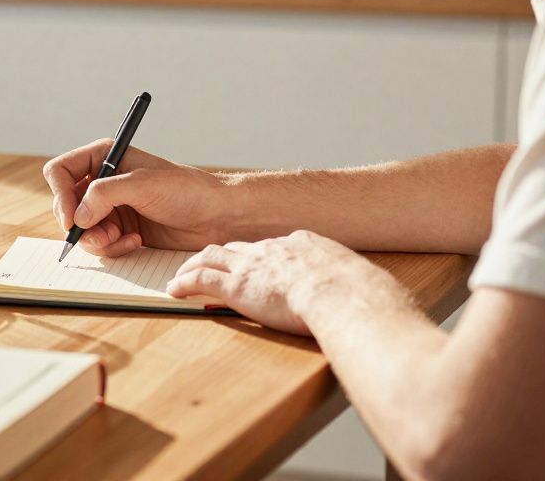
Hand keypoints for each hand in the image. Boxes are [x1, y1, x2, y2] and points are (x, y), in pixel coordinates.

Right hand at [43, 138, 236, 256]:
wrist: (215, 216)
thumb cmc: (187, 190)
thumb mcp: (143, 185)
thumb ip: (104, 194)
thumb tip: (78, 217)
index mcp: (104, 157)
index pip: (60, 172)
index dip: (61, 195)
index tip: (73, 219)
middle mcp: (102, 181)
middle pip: (65, 205)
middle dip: (80, 224)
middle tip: (104, 234)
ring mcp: (110, 207)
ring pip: (80, 229)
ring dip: (98, 240)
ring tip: (122, 239)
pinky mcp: (120, 230)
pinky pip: (98, 244)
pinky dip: (112, 248)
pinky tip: (135, 242)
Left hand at [166, 230, 374, 335]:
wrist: (344, 296)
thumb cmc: (361, 296)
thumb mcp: (361, 281)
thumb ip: (355, 286)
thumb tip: (370, 300)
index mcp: (305, 245)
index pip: (274, 246)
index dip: (260, 254)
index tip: (254, 260)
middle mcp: (273, 248)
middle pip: (238, 246)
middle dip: (222, 253)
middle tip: (208, 258)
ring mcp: (252, 265)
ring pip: (211, 256)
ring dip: (194, 263)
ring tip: (182, 271)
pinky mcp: (236, 286)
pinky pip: (200, 279)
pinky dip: (184, 282)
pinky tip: (174, 289)